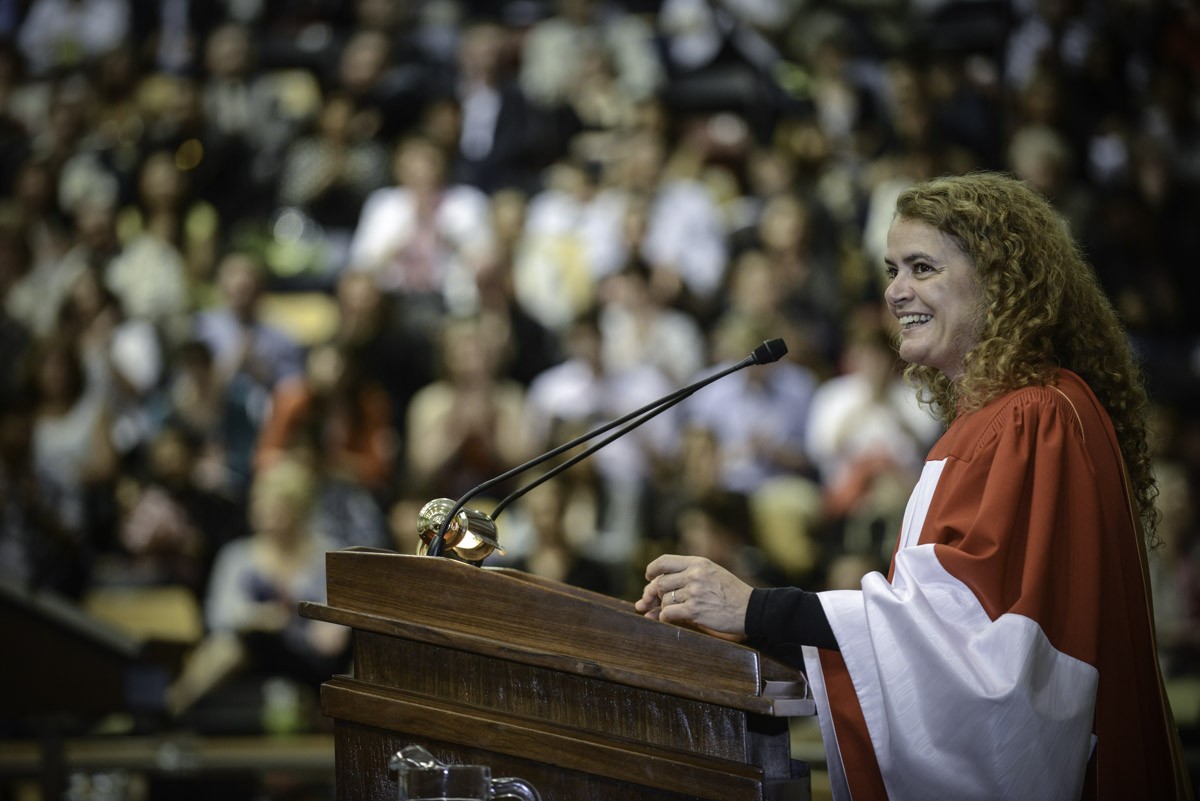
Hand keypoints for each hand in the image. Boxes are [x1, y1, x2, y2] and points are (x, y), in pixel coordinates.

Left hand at [634, 555, 751, 641]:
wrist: (751, 609)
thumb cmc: (731, 592)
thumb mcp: (712, 573)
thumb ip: (687, 576)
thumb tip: (654, 587)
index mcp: (698, 562)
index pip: (664, 561)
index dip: (652, 570)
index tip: (649, 577)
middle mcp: (694, 575)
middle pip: (660, 583)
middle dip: (653, 594)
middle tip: (651, 601)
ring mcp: (694, 592)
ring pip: (664, 599)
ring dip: (664, 607)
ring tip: (673, 610)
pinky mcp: (695, 610)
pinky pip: (669, 613)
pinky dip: (665, 618)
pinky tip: (671, 618)